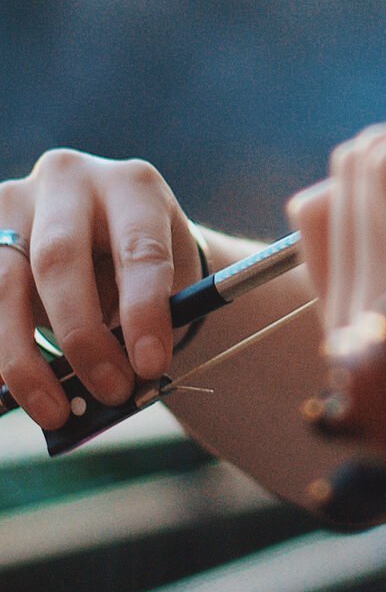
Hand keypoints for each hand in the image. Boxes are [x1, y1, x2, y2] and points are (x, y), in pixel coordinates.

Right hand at [0, 150, 203, 428]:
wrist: (107, 233)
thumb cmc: (142, 263)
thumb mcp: (164, 276)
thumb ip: (145, 316)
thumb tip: (123, 382)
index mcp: (132, 185)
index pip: (139, 249)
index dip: (145, 311)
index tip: (151, 366)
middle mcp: (69, 180)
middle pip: (59, 260)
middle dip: (83, 336)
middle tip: (110, 391)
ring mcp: (13, 202)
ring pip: (4, 284)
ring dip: (24, 358)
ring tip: (56, 411)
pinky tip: (6, 391)